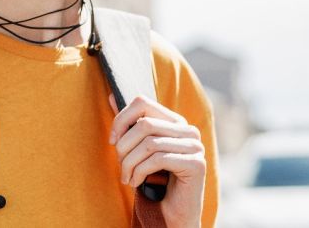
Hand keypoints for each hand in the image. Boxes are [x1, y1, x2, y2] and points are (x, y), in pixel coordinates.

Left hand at [108, 94, 205, 227]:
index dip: (121, 119)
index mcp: (174, 121)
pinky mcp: (197, 164)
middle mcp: (188, 130)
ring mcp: (195, 146)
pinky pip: (158, 159)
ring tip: (126, 177)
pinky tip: (136, 183)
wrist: (171, 213)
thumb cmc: (153, 181)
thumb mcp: (137, 149)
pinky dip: (140, 172)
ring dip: (129, 163)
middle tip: (120, 165)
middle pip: (144, 124)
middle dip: (124, 146)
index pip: (142, 102)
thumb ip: (129, 124)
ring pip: (149, 143)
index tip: (112, 140)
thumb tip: (111, 95)